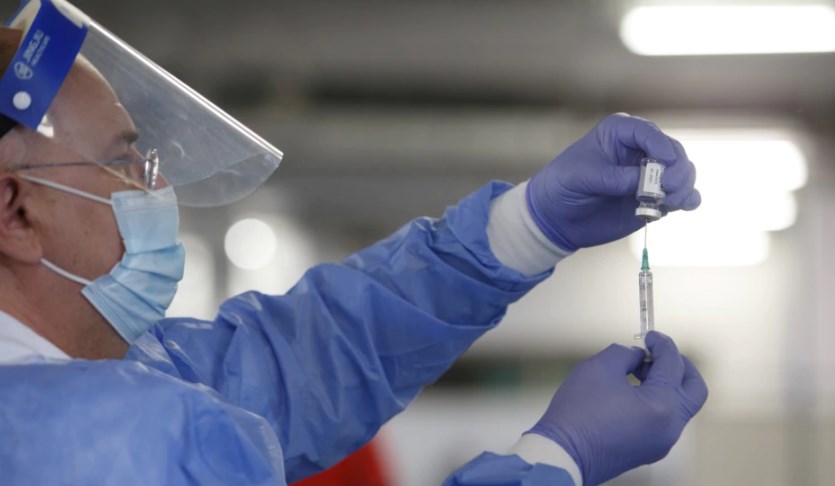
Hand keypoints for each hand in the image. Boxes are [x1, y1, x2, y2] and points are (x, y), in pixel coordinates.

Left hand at [526, 113, 699, 250]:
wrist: (557, 217)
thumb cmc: (563, 186)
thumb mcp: (580, 177)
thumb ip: (613, 178)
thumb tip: (646, 184)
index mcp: (619, 132)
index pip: (648, 132)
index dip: (660, 146)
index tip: (664, 162)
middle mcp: (640, 149)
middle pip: (673, 152)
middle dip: (676, 169)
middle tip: (667, 188)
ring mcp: (650, 174)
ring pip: (683, 172)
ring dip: (684, 186)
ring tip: (670, 201)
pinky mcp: (656, 197)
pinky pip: (683, 195)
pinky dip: (688, 199)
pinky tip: (683, 205)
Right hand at [528, 331, 707, 485]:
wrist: (563, 453)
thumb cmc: (579, 410)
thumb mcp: (600, 368)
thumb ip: (626, 354)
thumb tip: (637, 356)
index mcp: (663, 405)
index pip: (673, 365)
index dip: (662, 344)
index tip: (650, 335)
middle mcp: (670, 427)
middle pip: (693, 390)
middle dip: (680, 367)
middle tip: (659, 353)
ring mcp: (661, 442)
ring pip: (678, 406)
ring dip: (666, 384)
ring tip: (638, 371)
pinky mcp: (648, 450)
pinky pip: (663, 420)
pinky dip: (656, 401)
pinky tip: (632, 392)